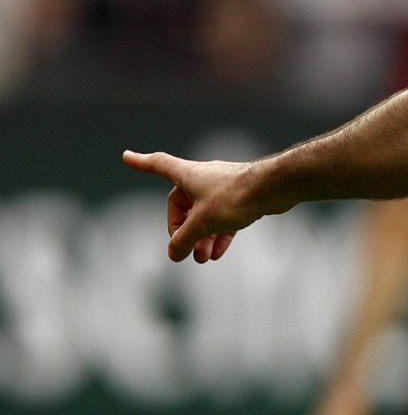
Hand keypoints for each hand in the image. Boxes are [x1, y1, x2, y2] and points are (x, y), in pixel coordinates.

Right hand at [121, 150, 269, 261]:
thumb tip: (173, 254)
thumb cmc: (235, 197)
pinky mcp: (242, 196)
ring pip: (205, 213)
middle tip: (187, 253)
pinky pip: (224, 216)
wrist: (275, 188)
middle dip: (184, 230)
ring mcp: (224, 186)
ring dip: (202, 236)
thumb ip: (183, 240)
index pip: (158, 165)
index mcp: (188, 175)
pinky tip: (219, 252)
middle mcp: (204, 177)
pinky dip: (219, 233)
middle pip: (183, 204)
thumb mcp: (202, 223)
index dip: (141, 162)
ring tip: (204, 259)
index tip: (126, 156)